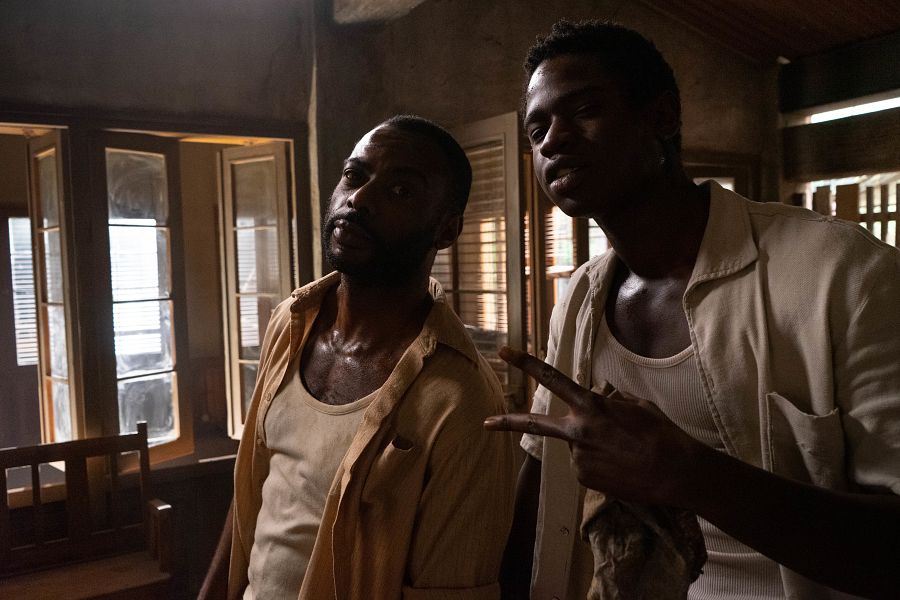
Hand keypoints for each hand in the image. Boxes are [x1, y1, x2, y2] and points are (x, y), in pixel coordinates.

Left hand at [484, 346, 704, 505]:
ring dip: (591, 447)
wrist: (677, 473)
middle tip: (485, 423)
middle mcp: (578, 431)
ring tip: (622, 454)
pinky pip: (584, 465)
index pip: (552, 379)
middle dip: (508, 422)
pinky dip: (598, 464)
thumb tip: (600, 399)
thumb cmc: (662, 434)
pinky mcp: (583, 478)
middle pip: (536, 424)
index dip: (526, 364)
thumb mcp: (637, 406)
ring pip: (576, 446)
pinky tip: (620, 467)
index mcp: (591, 405)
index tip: (504, 353)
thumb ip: (610, 400)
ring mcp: (578, 457)